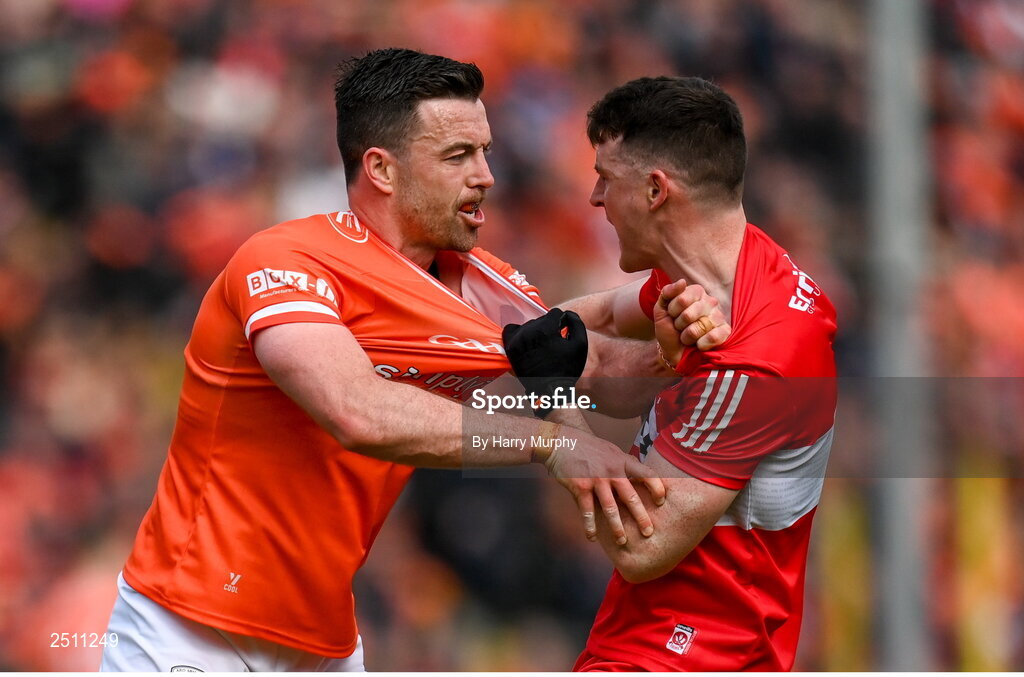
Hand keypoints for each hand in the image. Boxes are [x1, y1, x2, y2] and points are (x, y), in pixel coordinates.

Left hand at [502, 308, 587, 416]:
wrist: (549, 390)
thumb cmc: (567, 368)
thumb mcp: (580, 344)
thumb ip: (576, 322)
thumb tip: (567, 314)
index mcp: (546, 329)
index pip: (555, 313)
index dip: (562, 322)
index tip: (562, 333)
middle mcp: (529, 331)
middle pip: (541, 319)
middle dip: (549, 328)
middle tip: (553, 344)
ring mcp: (518, 340)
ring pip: (528, 325)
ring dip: (536, 332)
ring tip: (541, 346)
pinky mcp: (510, 348)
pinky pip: (511, 330)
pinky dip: (518, 333)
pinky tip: (526, 342)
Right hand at [538, 427, 665, 544]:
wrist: (562, 441)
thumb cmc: (587, 447)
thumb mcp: (611, 450)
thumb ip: (624, 463)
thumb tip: (640, 473)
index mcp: (622, 461)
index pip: (647, 473)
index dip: (657, 487)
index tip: (661, 501)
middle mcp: (612, 470)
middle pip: (631, 497)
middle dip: (641, 517)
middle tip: (648, 532)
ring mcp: (596, 479)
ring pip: (610, 508)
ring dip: (617, 527)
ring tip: (622, 542)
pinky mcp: (580, 487)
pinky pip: (587, 511)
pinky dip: (590, 526)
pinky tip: (592, 537)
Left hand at [654, 280, 730, 367]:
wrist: (673, 351)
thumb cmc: (669, 328)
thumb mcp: (661, 309)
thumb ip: (667, 293)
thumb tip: (682, 282)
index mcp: (696, 292)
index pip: (682, 299)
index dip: (673, 311)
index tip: (672, 315)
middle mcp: (710, 301)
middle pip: (689, 314)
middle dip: (679, 325)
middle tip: (680, 327)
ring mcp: (719, 316)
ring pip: (699, 327)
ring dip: (688, 336)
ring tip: (688, 336)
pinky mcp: (725, 332)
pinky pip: (713, 337)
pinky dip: (701, 344)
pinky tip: (699, 344)